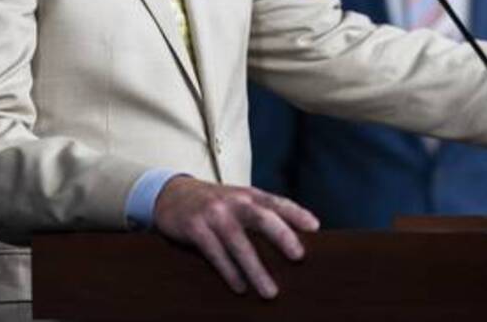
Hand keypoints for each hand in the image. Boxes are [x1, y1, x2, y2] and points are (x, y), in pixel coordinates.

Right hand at [152, 176, 318, 298]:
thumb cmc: (214, 203)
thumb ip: (260, 213)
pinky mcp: (194, 227)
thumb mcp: (237, 200)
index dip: (296, 213)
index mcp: (247, 194)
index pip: (276, 202)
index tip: (315, 227)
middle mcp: (232, 201)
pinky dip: (229, 272)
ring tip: (270, 291)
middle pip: (261, 217)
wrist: (171, 194)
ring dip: (256, 269)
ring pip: (238, 242)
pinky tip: (240, 287)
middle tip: (298, 256)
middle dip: (281, 236)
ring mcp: (213, 213)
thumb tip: (293, 240)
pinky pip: (215, 253)